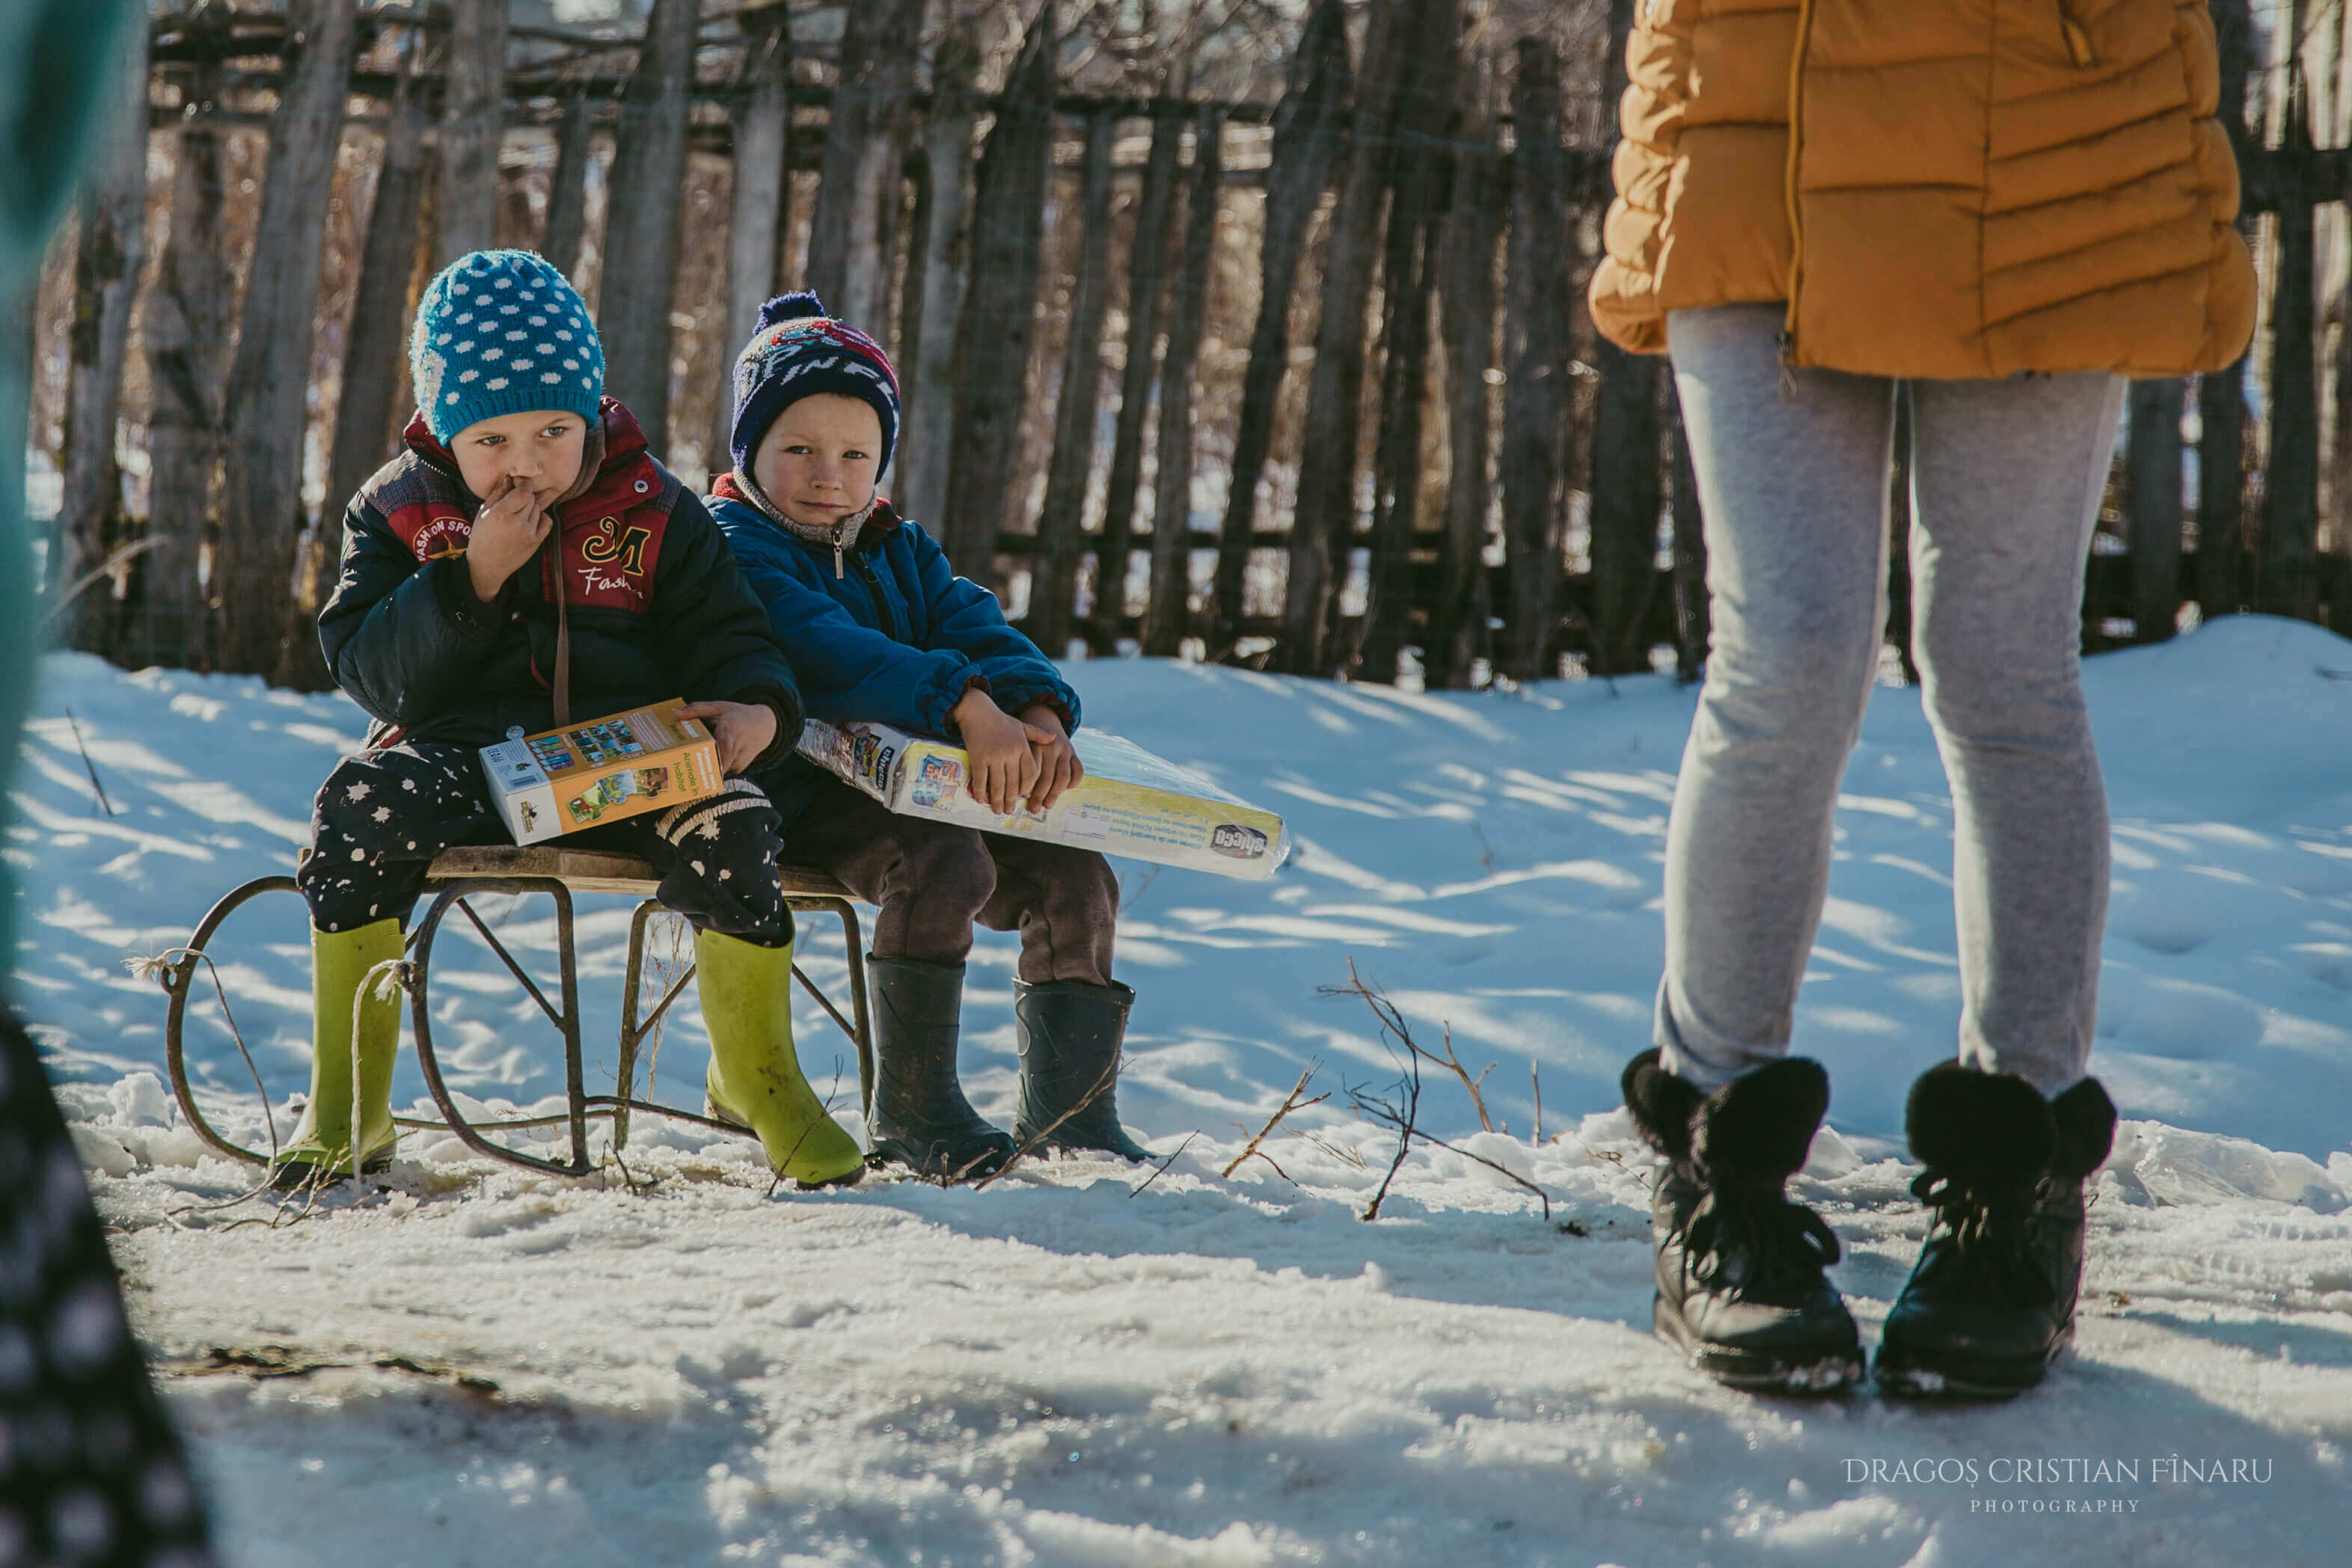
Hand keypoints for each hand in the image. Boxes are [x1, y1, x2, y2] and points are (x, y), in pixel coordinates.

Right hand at [467, 474, 550, 601]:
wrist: (488, 565)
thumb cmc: (482, 536)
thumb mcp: (484, 512)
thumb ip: (498, 493)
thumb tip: (509, 477)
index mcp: (501, 514)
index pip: (523, 492)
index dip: (524, 485)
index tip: (520, 485)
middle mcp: (517, 523)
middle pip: (531, 499)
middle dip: (525, 497)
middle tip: (515, 502)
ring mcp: (528, 533)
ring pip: (538, 509)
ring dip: (530, 508)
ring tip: (518, 515)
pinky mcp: (536, 542)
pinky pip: (547, 521)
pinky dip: (541, 518)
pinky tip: (530, 521)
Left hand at [676, 700, 777, 775]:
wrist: (765, 725)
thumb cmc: (738, 715)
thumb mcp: (719, 707)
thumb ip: (696, 709)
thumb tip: (675, 713)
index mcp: (730, 731)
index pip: (721, 751)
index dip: (712, 764)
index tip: (699, 773)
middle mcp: (737, 749)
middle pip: (716, 765)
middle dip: (699, 770)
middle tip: (681, 773)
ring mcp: (740, 761)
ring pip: (717, 772)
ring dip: (704, 770)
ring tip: (690, 770)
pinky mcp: (739, 769)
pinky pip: (721, 773)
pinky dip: (712, 770)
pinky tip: (704, 766)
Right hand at [953, 687, 1052, 813]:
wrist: (977, 710)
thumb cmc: (1001, 720)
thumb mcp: (1022, 726)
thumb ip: (1038, 734)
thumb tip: (1054, 739)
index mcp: (1023, 747)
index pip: (1030, 774)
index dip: (1027, 788)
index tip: (1023, 796)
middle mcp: (1010, 753)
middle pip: (1014, 784)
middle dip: (1011, 801)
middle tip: (1009, 811)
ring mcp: (994, 756)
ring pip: (998, 785)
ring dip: (998, 801)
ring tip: (998, 810)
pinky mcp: (979, 757)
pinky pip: (981, 780)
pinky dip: (981, 792)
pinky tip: (982, 799)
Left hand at [1020, 703, 1083, 810]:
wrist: (1042, 717)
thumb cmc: (1025, 737)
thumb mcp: (1018, 743)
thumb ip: (1017, 762)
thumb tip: (1013, 789)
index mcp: (1036, 744)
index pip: (1033, 770)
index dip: (1028, 786)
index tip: (1023, 797)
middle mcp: (1052, 747)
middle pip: (1048, 776)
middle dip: (1040, 795)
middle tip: (1034, 808)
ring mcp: (1065, 750)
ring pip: (1063, 776)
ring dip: (1055, 793)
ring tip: (1048, 804)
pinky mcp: (1074, 753)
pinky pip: (1078, 771)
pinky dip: (1073, 782)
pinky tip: (1065, 790)